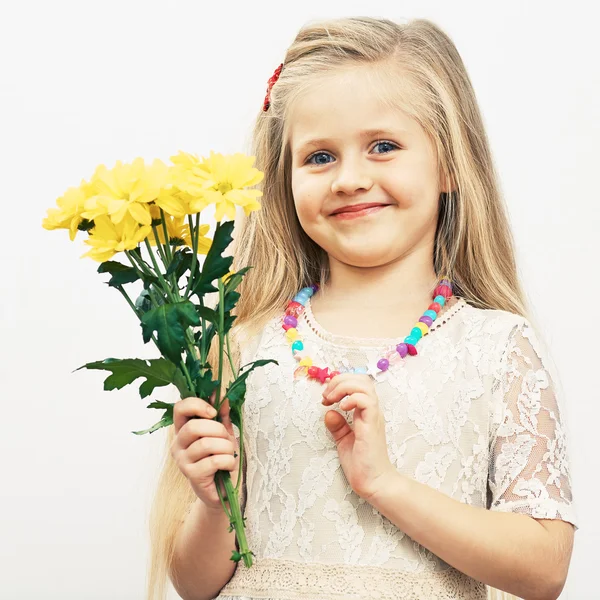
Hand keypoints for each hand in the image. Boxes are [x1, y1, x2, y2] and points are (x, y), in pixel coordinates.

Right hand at [170, 391, 240, 510]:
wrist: (224, 490)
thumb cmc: (222, 459)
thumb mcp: (224, 433)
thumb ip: (222, 415)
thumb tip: (221, 393)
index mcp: (183, 429)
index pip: (179, 408)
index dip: (197, 405)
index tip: (213, 412)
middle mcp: (178, 444)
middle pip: (193, 426)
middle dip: (217, 430)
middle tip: (226, 438)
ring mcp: (182, 461)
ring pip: (206, 444)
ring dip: (226, 447)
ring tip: (228, 454)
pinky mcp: (191, 475)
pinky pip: (213, 461)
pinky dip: (228, 461)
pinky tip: (228, 466)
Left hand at [322, 373, 394, 500]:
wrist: (373, 483)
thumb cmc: (361, 464)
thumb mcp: (344, 440)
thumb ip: (337, 425)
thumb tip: (329, 412)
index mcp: (366, 412)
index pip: (358, 383)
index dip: (340, 383)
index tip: (326, 397)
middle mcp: (372, 410)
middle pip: (361, 379)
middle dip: (340, 380)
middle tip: (326, 395)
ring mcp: (373, 416)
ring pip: (364, 385)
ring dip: (344, 386)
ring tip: (331, 399)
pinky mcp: (372, 425)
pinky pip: (366, 401)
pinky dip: (352, 398)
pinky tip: (342, 408)